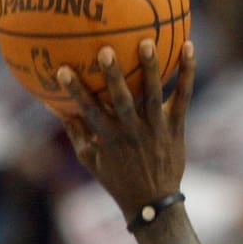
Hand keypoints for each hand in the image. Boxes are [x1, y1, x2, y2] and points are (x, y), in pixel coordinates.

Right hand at [58, 40, 197, 218]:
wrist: (153, 201)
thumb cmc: (117, 178)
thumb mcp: (90, 159)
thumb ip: (75, 130)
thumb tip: (53, 103)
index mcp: (109, 138)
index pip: (89, 111)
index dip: (76, 91)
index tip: (63, 70)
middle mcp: (132, 131)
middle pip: (122, 100)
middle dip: (113, 76)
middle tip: (105, 50)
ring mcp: (156, 128)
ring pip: (154, 94)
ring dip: (151, 68)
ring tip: (147, 42)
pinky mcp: (176, 126)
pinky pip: (183, 96)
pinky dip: (186, 72)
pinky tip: (189, 46)